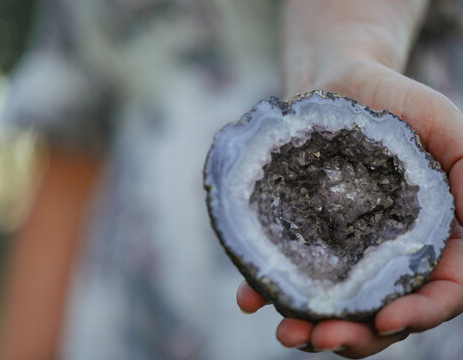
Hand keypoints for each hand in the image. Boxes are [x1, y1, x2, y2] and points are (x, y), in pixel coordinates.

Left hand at [237, 61, 462, 357]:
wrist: (337, 84)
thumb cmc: (396, 103)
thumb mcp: (445, 126)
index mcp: (431, 237)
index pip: (439, 291)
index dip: (420, 313)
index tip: (388, 319)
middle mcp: (385, 252)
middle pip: (381, 312)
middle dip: (357, 335)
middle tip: (322, 339)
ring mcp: (342, 249)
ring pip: (334, 304)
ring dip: (313, 329)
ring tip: (288, 335)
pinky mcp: (303, 236)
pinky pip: (287, 271)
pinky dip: (268, 291)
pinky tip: (250, 298)